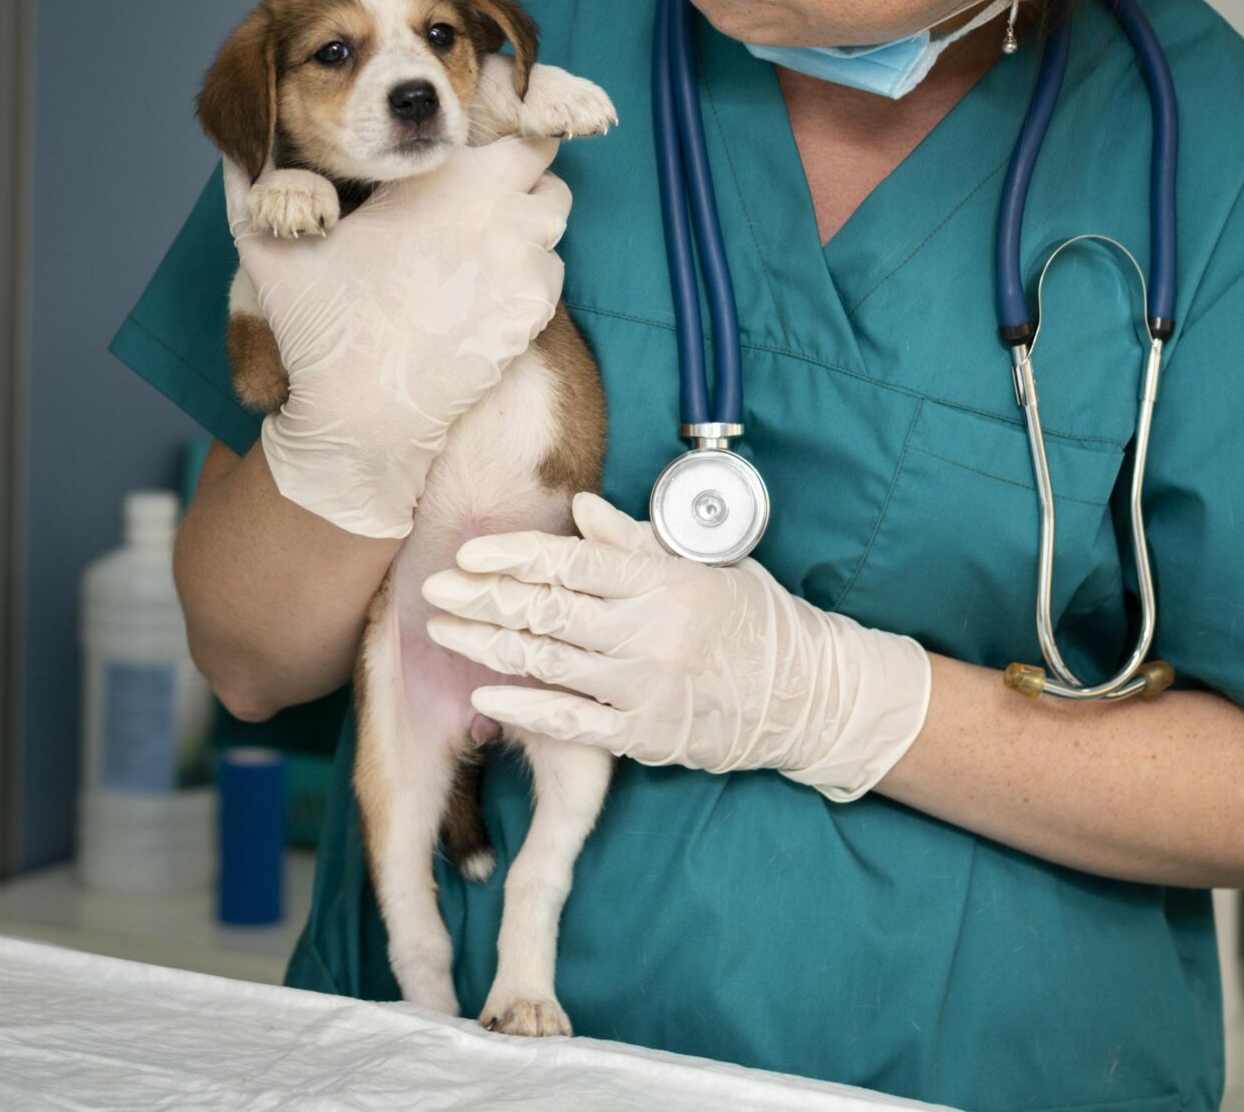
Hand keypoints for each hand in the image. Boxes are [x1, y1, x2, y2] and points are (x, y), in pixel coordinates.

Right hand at [222, 139, 573, 539]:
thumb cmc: (318, 328)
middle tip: (477, 199)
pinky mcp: (536, 311)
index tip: (474, 150)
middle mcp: (499, 209)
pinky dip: (528, 274)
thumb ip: (253, 185)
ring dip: (526, 220)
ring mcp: (525, 261)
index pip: (510, 124)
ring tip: (476, 247)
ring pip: (552, 216)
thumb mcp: (269, 245)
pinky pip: (551, 271)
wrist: (364, 417)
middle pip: (544, 163)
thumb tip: (237, 152)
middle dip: (519, 172)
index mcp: (444, 176)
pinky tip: (482, 292)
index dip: (497, 132)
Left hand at [419, 493, 932, 800]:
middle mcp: (651, 633)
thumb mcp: (708, 566)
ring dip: (486, 644)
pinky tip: (484, 693)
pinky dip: (523, 707)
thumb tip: (580, 508)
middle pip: (547, 610)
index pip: (572, 562)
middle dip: (481, 597)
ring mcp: (646, 688)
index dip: (512, 555)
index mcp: (666, 582)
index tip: (469, 553)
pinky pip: (570, 721)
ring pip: (548, 662)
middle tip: (434, 588)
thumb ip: (638, 542)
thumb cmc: (757, 620)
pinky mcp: (645, 735)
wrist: (809, 697)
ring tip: (443, 630)